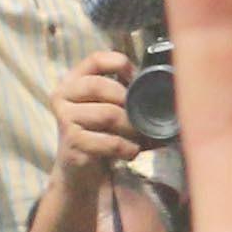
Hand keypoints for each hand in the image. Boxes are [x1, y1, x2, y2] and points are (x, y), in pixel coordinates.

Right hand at [56, 50, 144, 172]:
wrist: (83, 172)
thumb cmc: (105, 136)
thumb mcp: (116, 111)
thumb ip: (132, 96)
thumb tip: (168, 90)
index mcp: (74, 82)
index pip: (95, 59)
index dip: (119, 63)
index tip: (135, 78)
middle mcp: (63, 95)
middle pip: (100, 86)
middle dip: (128, 102)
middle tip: (140, 117)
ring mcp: (64, 118)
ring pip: (108, 114)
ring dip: (132, 128)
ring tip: (137, 137)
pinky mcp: (72, 142)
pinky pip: (110, 141)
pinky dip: (128, 148)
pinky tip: (129, 151)